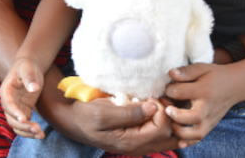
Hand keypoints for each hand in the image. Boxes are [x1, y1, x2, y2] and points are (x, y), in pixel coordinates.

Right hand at [0, 58, 46, 137]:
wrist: (29, 68)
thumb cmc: (27, 66)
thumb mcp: (28, 68)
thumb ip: (29, 78)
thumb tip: (33, 88)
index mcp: (6, 90)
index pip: (8, 103)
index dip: (14, 112)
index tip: (23, 119)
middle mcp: (8, 101)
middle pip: (11, 118)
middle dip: (23, 126)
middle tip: (36, 129)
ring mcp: (15, 108)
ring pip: (16, 125)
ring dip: (27, 132)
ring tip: (40, 135)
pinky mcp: (23, 111)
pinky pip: (24, 125)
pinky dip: (30, 131)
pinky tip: (41, 134)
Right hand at [39, 91, 176, 154]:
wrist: (72, 122)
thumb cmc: (84, 116)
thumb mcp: (102, 112)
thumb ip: (129, 112)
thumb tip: (153, 106)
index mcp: (131, 142)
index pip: (162, 127)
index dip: (162, 109)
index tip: (148, 96)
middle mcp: (139, 147)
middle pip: (171, 134)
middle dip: (169, 114)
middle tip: (155, 98)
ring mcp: (141, 145)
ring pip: (170, 137)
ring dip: (169, 118)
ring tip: (157, 102)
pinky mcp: (140, 139)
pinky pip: (162, 136)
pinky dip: (165, 122)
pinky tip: (155, 109)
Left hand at [164, 63, 240, 148]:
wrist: (235, 86)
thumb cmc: (214, 75)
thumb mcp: (201, 68)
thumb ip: (186, 71)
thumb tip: (171, 74)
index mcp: (204, 90)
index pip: (180, 93)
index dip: (169, 90)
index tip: (168, 88)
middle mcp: (208, 107)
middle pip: (192, 118)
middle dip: (175, 115)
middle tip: (167, 109)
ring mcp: (211, 119)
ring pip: (197, 133)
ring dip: (180, 131)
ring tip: (171, 122)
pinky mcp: (211, 125)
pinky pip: (200, 139)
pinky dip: (189, 142)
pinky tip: (179, 141)